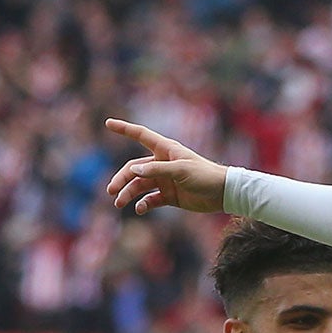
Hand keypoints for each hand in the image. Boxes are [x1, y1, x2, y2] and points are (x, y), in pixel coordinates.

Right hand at [106, 118, 229, 213]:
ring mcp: (165, 180)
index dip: (124, 129)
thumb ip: (157, 170)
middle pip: (134, 169)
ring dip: (129, 194)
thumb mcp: (180, 171)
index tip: (108, 123)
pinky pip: (151, 200)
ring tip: (119, 204)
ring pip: (140, 186)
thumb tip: (133, 171)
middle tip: (111, 191)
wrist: (222, 193)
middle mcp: (162, 164)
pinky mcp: (169, 196)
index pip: (141, 135)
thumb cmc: (204, 175)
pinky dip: (143, 204)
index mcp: (165, 150)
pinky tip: (139, 209)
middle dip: (121, 179)